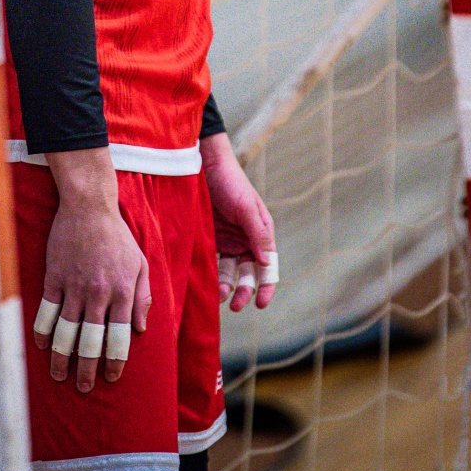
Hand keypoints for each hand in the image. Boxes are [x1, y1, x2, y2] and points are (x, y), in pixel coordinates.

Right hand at [35, 149, 150, 392]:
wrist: (89, 207)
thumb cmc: (117, 236)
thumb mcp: (140, 263)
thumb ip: (142, 297)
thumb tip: (141, 329)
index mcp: (121, 291)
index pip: (119, 337)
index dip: (115, 361)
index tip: (111, 377)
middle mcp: (98, 293)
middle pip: (90, 342)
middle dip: (86, 369)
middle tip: (83, 388)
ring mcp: (74, 286)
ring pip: (66, 332)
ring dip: (62, 358)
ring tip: (60, 376)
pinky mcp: (54, 277)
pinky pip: (47, 312)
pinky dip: (44, 332)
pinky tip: (43, 346)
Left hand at [200, 132, 276, 312]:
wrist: (203, 165)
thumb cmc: (229, 182)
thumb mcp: (246, 206)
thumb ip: (257, 233)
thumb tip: (267, 262)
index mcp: (261, 233)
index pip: (268, 266)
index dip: (266, 286)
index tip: (260, 304)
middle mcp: (246, 240)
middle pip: (249, 273)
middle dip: (244, 291)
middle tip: (235, 306)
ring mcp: (227, 241)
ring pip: (230, 272)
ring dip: (227, 286)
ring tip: (218, 296)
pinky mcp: (209, 240)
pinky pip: (212, 263)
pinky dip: (211, 275)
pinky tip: (206, 285)